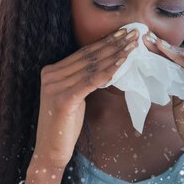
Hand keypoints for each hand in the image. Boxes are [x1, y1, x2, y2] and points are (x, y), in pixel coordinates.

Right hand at [26, 27, 139, 183]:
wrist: (50, 151)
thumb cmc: (64, 126)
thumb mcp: (74, 97)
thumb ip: (83, 80)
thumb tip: (108, 66)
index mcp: (51, 72)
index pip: (83, 53)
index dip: (105, 42)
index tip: (123, 33)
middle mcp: (50, 75)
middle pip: (89, 57)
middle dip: (114, 43)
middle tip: (133, 33)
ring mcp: (54, 86)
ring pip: (92, 67)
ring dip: (116, 55)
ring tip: (133, 45)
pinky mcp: (62, 99)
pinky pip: (91, 82)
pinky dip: (109, 71)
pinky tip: (123, 63)